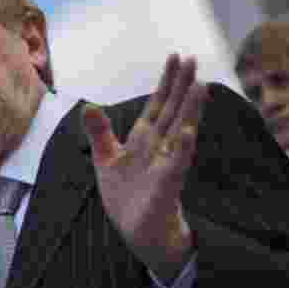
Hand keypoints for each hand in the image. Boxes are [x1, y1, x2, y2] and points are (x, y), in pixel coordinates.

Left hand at [82, 54, 208, 280]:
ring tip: (200, 86)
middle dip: (182, 86)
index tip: (175, 57)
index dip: (166, 82)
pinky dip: (182, 149)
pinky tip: (187, 133)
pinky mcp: (167, 184)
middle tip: (192, 59)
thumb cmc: (126, 195)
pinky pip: (177, 164)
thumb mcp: (106, 158)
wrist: (136, 230)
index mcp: (144, 138)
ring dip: (190, 110)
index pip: (158, 104)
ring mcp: (166, 164)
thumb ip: (99, 131)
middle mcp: (159, 147)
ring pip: (180, 131)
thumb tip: (88, 104)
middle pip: (172, 111)